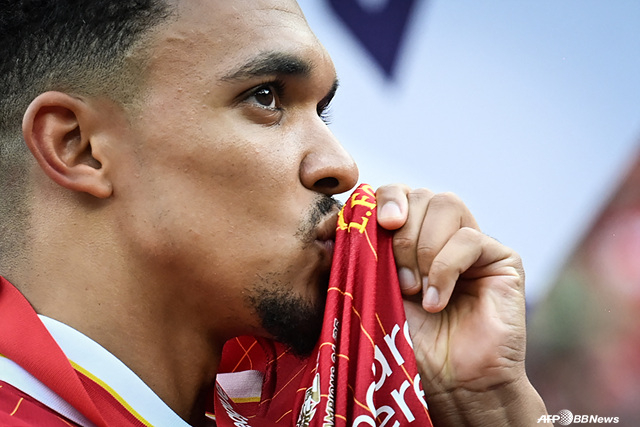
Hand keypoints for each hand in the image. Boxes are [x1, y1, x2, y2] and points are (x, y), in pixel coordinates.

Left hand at [376, 184, 547, 425]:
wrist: (448, 382)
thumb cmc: (408, 342)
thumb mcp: (372, 291)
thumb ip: (358, 256)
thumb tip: (334, 225)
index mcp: (409, 235)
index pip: (397, 192)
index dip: (386, 198)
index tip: (381, 223)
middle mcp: (441, 233)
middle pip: (420, 194)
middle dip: (401, 236)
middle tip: (400, 282)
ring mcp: (471, 243)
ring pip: (446, 205)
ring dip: (424, 249)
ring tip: (416, 291)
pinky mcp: (501, 259)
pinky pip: (469, 238)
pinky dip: (445, 268)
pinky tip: (437, 300)